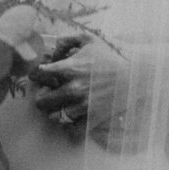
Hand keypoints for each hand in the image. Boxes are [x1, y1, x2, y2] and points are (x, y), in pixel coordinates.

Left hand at [30, 38, 152, 150]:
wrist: (134, 76)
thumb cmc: (110, 56)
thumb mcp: (89, 39)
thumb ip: (67, 40)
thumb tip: (52, 49)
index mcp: (69, 68)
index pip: (37, 74)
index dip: (35, 74)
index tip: (39, 75)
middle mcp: (72, 88)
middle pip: (41, 100)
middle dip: (41, 96)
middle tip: (47, 93)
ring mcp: (82, 105)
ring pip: (54, 117)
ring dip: (54, 111)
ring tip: (59, 106)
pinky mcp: (92, 118)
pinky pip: (72, 130)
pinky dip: (68, 126)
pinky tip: (71, 118)